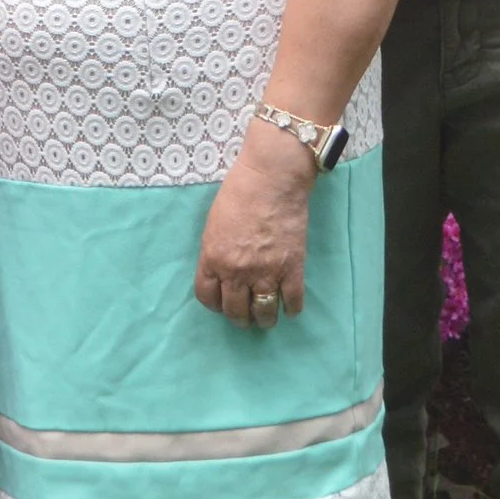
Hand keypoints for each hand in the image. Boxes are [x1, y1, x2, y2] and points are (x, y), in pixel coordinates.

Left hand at [192, 128, 313, 330]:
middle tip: (245, 318)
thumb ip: (214, 252)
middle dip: (239, 319)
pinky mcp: (292, 268)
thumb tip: (221, 271)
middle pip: (235, 311)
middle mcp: (237, 272)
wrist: (272, 178)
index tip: (222, 304)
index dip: (214, 305)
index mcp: (213, 259)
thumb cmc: (239, 193)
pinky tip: (290, 308)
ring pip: (263, 312)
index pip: (207, 297)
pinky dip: (291, 309)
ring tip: (267, 319)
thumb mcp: (213, 224)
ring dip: (264, 320)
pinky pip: (292, 301)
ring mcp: (266, 272)